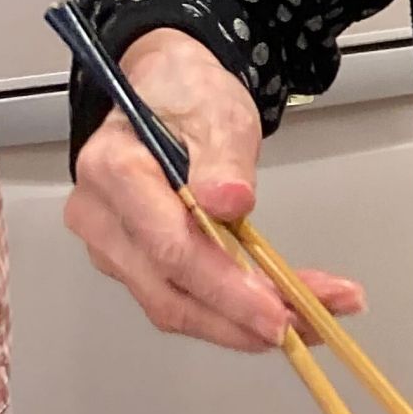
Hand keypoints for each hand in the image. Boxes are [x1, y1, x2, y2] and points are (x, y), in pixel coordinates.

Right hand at [65, 27, 364, 352]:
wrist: (165, 88)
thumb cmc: (186, 95)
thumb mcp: (217, 110)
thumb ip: (222, 158)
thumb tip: (228, 202)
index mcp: (112, 170)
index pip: (168, 246)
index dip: (225, 287)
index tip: (277, 310)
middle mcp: (100, 217)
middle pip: (169, 292)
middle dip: (244, 319)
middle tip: (309, 325)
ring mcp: (112, 245)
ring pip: (176, 305)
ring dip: (245, 323)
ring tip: (312, 320)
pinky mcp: (134, 262)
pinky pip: (183, 298)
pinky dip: (233, 311)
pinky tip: (283, 310)